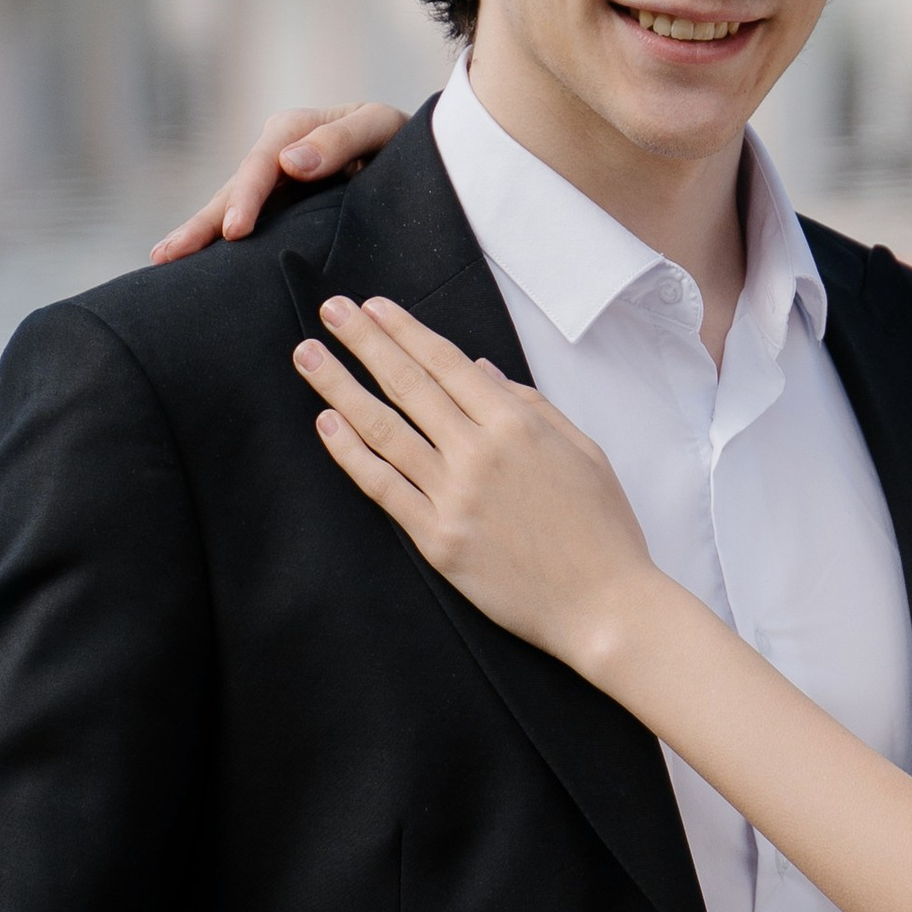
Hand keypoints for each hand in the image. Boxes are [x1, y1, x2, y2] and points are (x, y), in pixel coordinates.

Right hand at [151, 100, 405, 261]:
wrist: (417, 155)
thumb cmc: (400, 138)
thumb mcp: (378, 127)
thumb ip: (340, 138)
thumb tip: (290, 163)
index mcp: (296, 130)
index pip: (261, 165)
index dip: (245, 197)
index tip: (234, 230)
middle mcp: (277, 154)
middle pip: (233, 188)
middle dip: (202, 221)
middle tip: (169, 255)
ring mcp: (275, 183)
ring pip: (230, 207)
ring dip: (198, 233)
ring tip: (164, 260)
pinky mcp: (281, 207)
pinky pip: (247, 223)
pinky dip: (218, 241)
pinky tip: (195, 265)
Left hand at [295, 292, 657, 670]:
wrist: (604, 605)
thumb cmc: (602, 528)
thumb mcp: (584, 450)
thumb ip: (531, 404)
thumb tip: (479, 369)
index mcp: (517, 425)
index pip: (447, 364)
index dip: (405, 331)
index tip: (373, 307)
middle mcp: (478, 453)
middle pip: (408, 384)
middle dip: (364, 341)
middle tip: (330, 310)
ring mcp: (453, 496)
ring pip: (384, 430)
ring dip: (340, 388)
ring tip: (308, 357)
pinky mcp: (437, 539)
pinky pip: (383, 488)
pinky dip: (351, 454)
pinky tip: (326, 425)